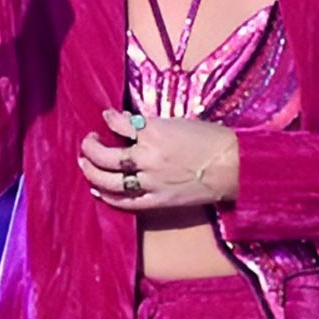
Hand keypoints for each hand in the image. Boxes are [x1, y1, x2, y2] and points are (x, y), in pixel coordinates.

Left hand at [79, 108, 239, 211]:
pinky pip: (125, 202)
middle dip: (91, 147)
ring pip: (108, 180)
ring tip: (85, 164)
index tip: (107, 116)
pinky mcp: (158, 201)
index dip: (109, 118)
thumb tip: (131, 125)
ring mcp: (151, 181)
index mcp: (155, 132)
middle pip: (105, 155)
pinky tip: (98, 190)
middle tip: (89, 141)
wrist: (234, 166)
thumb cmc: (212, 139)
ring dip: (91, 171)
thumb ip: (153, 126)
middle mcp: (148, 157)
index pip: (120, 123)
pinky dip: (108, 197)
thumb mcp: (181, 123)